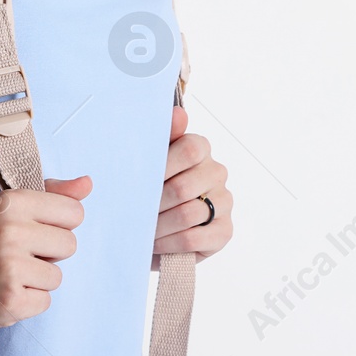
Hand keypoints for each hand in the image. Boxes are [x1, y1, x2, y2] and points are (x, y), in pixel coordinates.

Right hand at [0, 176, 91, 333]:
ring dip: (37, 280)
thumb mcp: (3, 208)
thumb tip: (88, 184)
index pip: (73, 213)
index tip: (33, 231)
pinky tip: (2, 292)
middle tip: (16, 255)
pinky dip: (27, 302)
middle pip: (70, 245)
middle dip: (49, 254)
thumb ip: (50, 195)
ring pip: (57, 276)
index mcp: (11, 202)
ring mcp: (10, 266)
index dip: (57, 225)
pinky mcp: (10, 299)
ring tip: (6, 275)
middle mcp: (11, 230)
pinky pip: (44, 301)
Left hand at [152, 106, 231, 270]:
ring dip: (157, 225)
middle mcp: (217, 172)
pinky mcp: (224, 231)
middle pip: (183, 187)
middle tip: (131, 212)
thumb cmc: (152, 187)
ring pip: (187, 214)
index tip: (137, 181)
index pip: (189, 149)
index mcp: (200, 148)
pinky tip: (154, 243)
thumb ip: (162, 136)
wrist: (158, 227)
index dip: (162, 167)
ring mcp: (224, 202)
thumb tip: (178, 112)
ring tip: (139, 229)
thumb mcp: (151, 160)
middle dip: (152, 204)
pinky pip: (194, 238)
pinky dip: (169, 243)